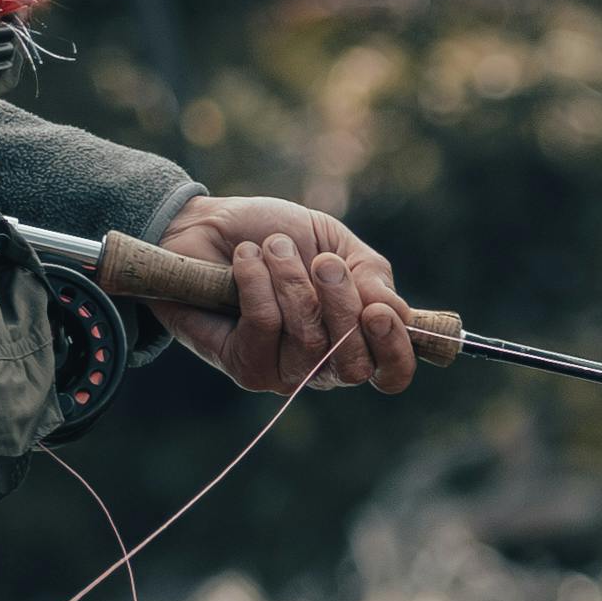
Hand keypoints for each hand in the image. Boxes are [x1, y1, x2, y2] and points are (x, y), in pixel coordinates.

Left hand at [162, 193, 422, 397]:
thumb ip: (370, 274)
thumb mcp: (333, 242)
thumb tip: (395, 312)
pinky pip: (265, 327)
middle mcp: (324, 366)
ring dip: (292, 281)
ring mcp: (285, 372)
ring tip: (275, 247)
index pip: (392, 373)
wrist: (206, 227)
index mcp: (356, 338)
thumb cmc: (275, 236)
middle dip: (341, 304)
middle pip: (355, 364)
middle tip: (324, 262)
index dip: (394, 349)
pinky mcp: (246, 367)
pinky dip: (257, 282)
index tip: (378, 311)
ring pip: (309, 341)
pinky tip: (246, 258)